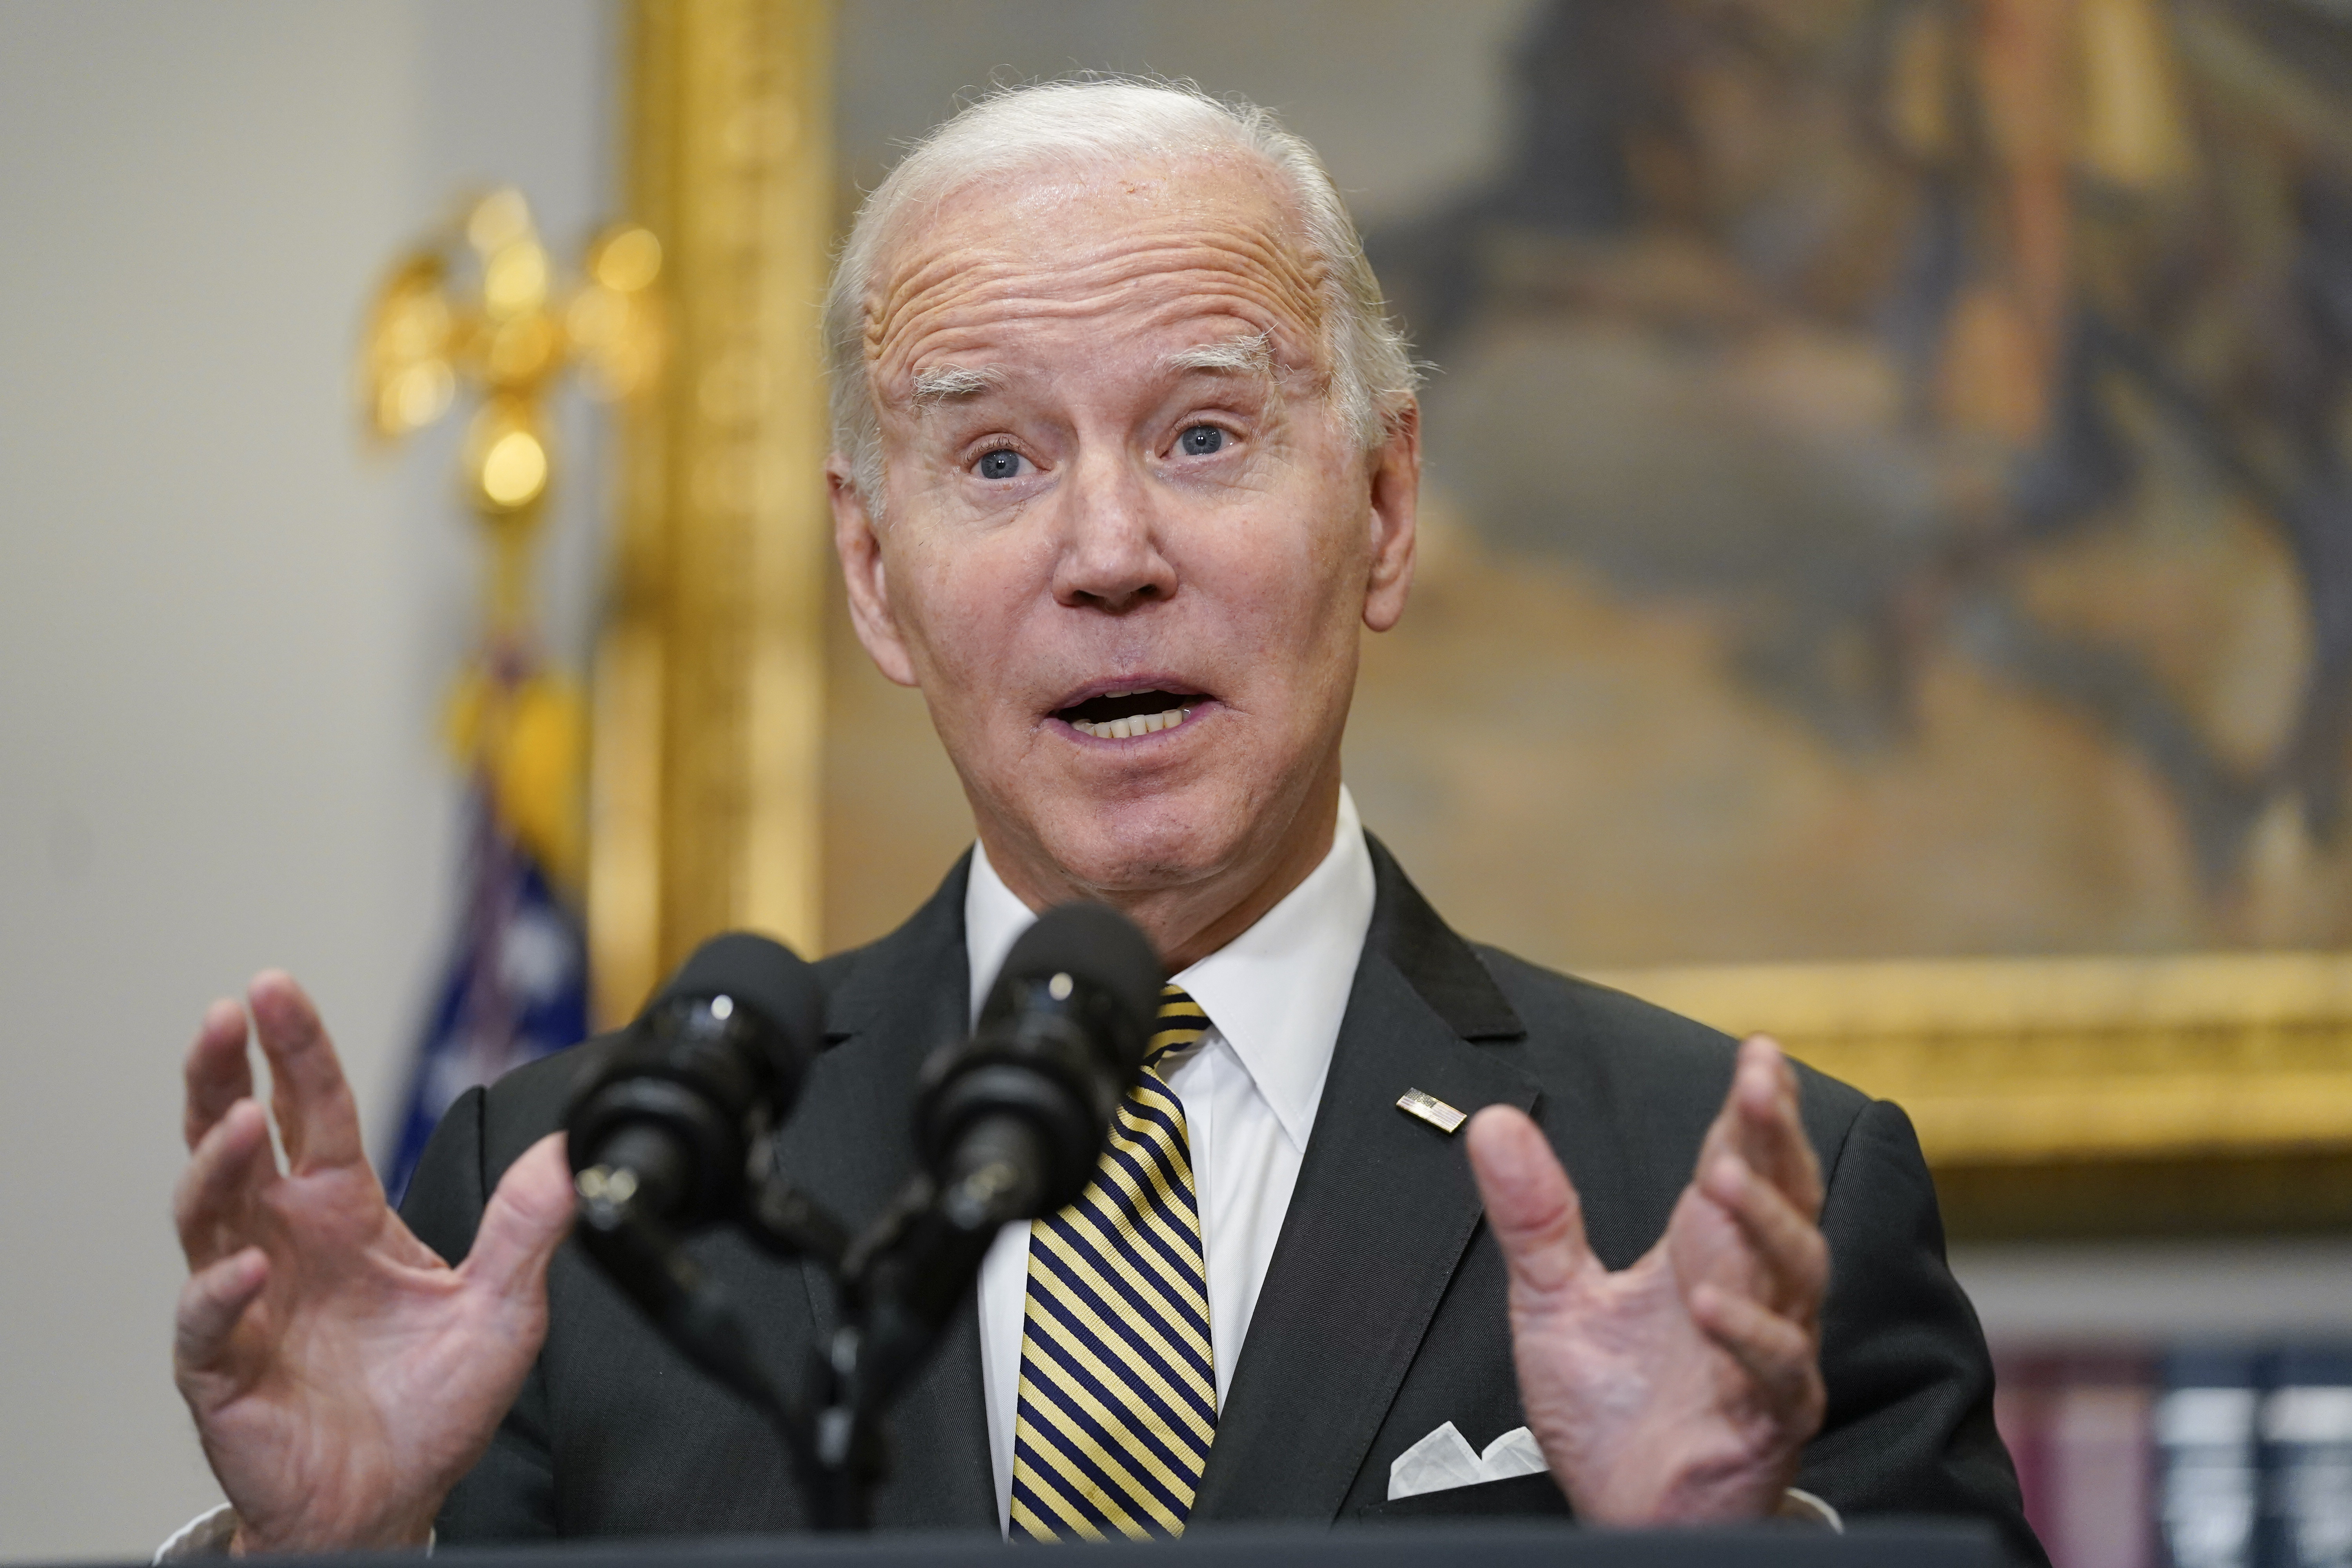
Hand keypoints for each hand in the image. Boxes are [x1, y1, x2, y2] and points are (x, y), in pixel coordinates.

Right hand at [171, 972, 574, 1551]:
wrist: (394, 1498)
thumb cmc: (432, 1403)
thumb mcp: (506, 1304)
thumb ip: (532, 1222)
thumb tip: (573, 1149)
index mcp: (344, 1212)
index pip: (313, 1109)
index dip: (295, 1048)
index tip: (276, 988)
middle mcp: (285, 1241)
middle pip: (233, 1137)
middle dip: (224, 1073)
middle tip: (230, 1016)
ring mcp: (246, 1300)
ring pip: (205, 1212)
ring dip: (216, 1163)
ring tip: (241, 1124)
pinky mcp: (225, 1369)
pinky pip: (207, 1320)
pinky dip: (222, 1288)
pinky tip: (250, 1265)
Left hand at [1467, 1035, 1827, 1523]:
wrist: (1625, 1511)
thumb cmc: (1610, 1413)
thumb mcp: (1551, 1300)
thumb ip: (1532, 1214)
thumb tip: (1493, 1123)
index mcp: (1703, 1254)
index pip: (1740, 1162)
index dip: (1754, 1109)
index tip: (1757, 1053)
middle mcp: (1749, 1292)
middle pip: (1786, 1198)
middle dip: (1776, 1137)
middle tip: (1760, 1082)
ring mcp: (1768, 1353)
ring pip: (1796, 1271)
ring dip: (1765, 1221)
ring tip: (1724, 1178)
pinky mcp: (1770, 1418)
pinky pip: (1778, 1367)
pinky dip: (1748, 1331)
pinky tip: (1709, 1302)